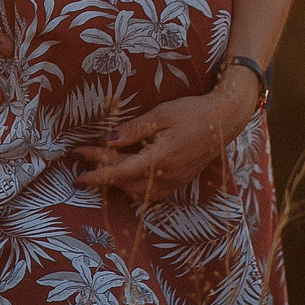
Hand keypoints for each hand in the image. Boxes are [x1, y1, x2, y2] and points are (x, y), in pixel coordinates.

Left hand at [71, 69, 262, 198]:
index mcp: (160, 157)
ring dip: (116, 181)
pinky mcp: (179, 182)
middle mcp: (166, 175)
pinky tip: (126, 175)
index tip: (78, 174)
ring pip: (136, 191)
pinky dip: (133, 186)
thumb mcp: (162, 114)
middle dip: (100, 170)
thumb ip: (135, 129)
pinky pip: (150, 193)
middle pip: (124, 181)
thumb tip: (108, 139)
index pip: (120, 171)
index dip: (97, 174)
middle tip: (81, 157)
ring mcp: (174, 181)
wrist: (225, 120)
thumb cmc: (193, 111)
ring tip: (99, 166)